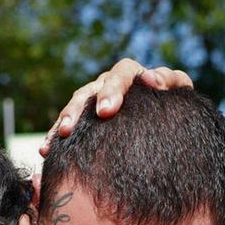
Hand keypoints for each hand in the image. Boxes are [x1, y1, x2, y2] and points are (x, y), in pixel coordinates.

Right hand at [39, 58, 193, 155]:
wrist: (161, 126)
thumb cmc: (172, 107)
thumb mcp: (179, 93)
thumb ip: (172, 82)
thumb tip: (152, 79)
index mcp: (131, 76)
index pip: (122, 74)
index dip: (114, 89)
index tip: (108, 111)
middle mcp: (108, 84)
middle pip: (91, 89)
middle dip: (83, 108)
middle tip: (74, 128)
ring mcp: (93, 101)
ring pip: (75, 106)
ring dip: (66, 120)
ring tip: (61, 136)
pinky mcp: (83, 121)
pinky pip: (66, 127)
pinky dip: (55, 137)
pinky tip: (46, 150)